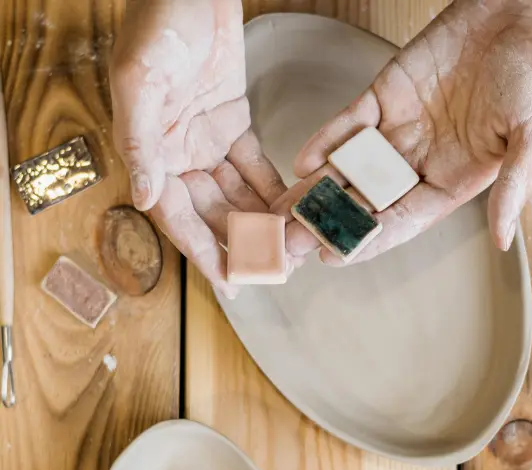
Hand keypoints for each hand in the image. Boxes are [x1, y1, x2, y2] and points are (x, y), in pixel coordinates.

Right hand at [110, 0, 289, 294]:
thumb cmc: (158, 23)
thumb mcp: (141, 82)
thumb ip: (140, 143)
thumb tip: (145, 200)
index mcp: (151, 153)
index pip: (178, 217)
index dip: (203, 252)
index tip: (229, 282)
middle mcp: (177, 155)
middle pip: (211, 213)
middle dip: (240, 243)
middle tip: (272, 270)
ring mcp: (206, 141)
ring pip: (236, 195)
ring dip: (260, 221)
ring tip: (288, 247)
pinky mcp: (232, 123)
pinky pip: (254, 166)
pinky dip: (271, 188)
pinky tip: (290, 209)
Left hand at [275, 0, 531, 265]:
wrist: (522, 12)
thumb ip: (514, 188)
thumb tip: (502, 241)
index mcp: (451, 184)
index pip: (401, 221)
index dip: (368, 240)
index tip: (334, 257)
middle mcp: (419, 164)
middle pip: (366, 203)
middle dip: (329, 224)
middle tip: (291, 244)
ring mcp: (398, 132)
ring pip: (349, 170)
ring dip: (316, 191)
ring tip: (281, 215)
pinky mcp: (384, 97)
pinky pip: (349, 125)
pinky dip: (327, 141)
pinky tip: (303, 162)